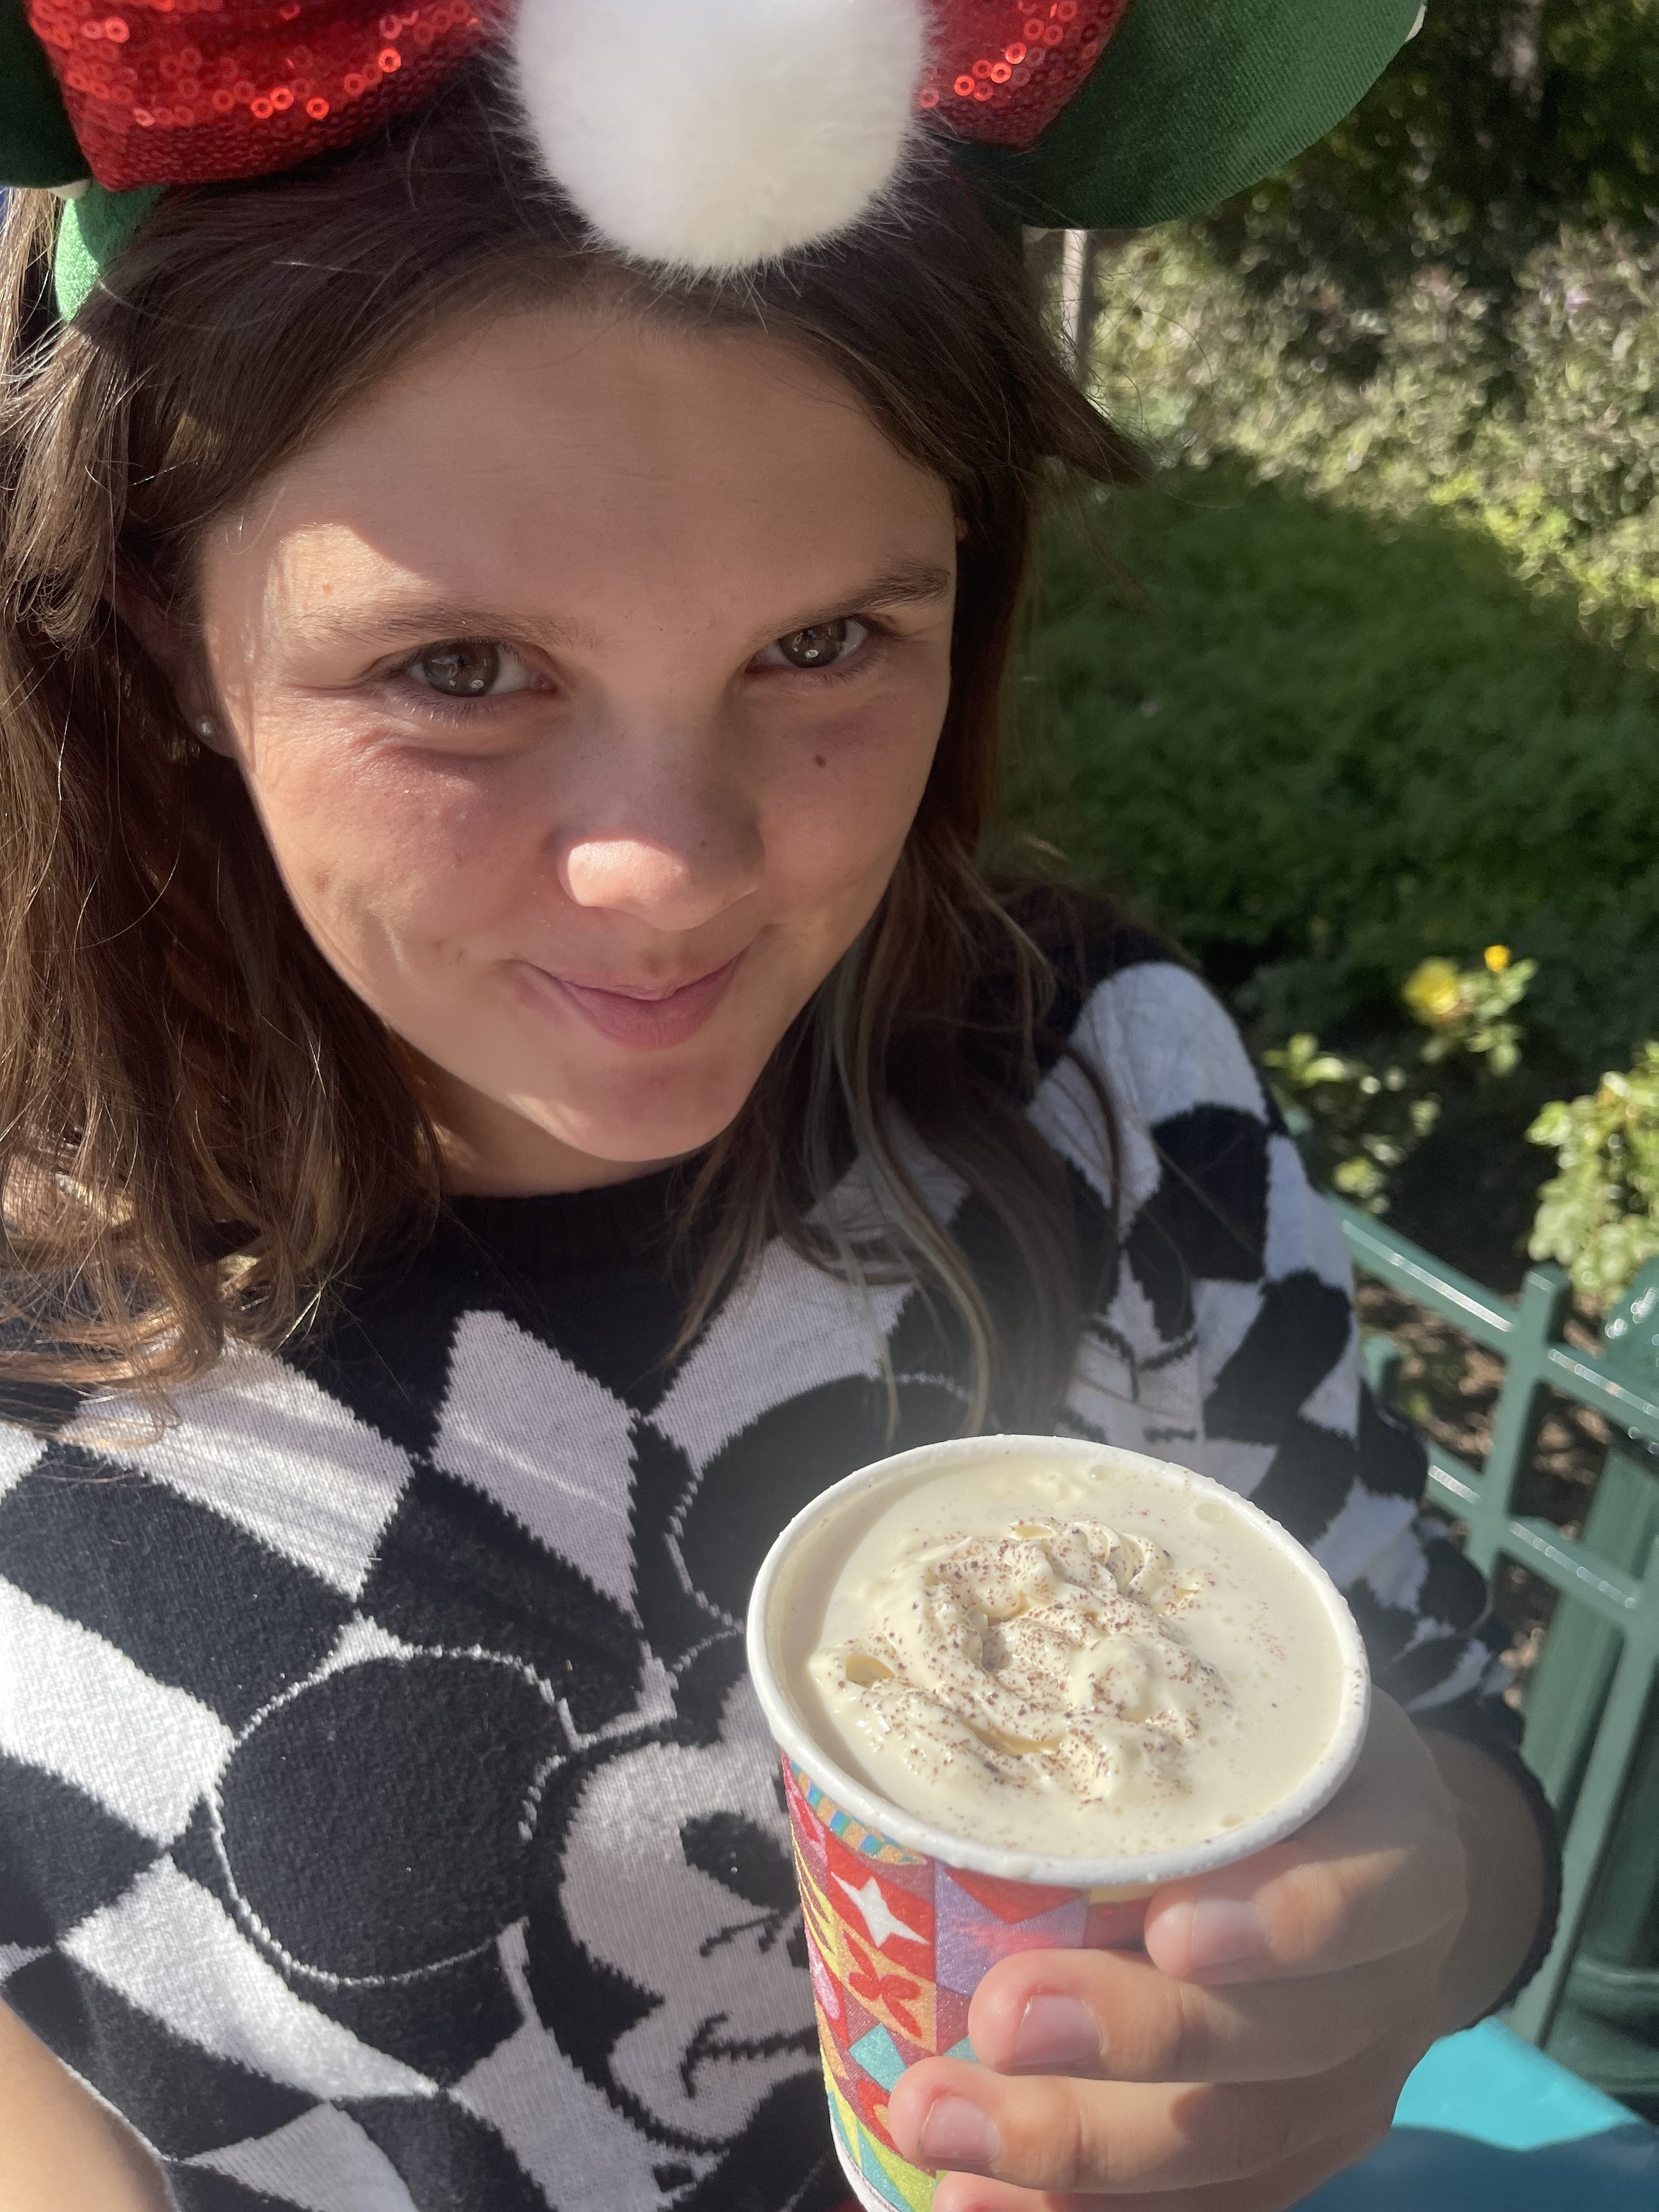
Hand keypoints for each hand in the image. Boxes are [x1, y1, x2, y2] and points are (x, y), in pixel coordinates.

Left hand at [885, 1694, 1522, 2211]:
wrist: (1379, 1867)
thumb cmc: (1280, 1761)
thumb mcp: (1261, 1711)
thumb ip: (1165, 1716)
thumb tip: (973, 1688)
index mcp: (1399, 1850)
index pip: (1372, 1892)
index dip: (1283, 1921)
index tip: (1169, 1926)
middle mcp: (1389, 1985)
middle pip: (1278, 2039)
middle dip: (1129, 2036)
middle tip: (995, 2016)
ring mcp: (1343, 2087)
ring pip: (1229, 2143)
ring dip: (1072, 2146)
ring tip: (933, 2119)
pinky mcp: (1290, 2155)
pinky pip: (1205, 2210)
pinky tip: (970, 2205)